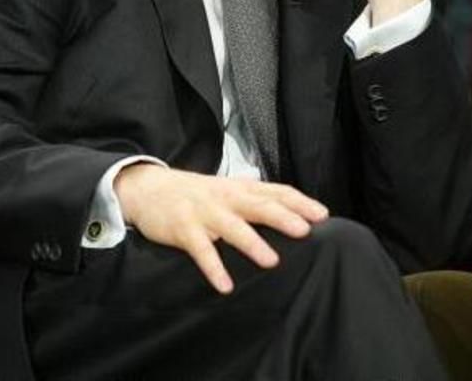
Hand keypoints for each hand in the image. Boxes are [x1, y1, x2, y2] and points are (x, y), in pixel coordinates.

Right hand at [115, 164, 328, 293]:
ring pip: (231, 226)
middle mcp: (225, 197)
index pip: (274, 191)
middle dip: (282, 217)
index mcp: (239, 188)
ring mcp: (204, 211)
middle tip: (304, 231)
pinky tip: (225, 285)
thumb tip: (292, 213)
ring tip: (271, 260)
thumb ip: (255, 199)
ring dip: (251, 242)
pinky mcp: (183, 228)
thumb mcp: (227, 190)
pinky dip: (213, 267)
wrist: (148, 187)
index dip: (298, 202)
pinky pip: (200, 249)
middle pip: (258, 204)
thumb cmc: (195, 193)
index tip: (322, 215)